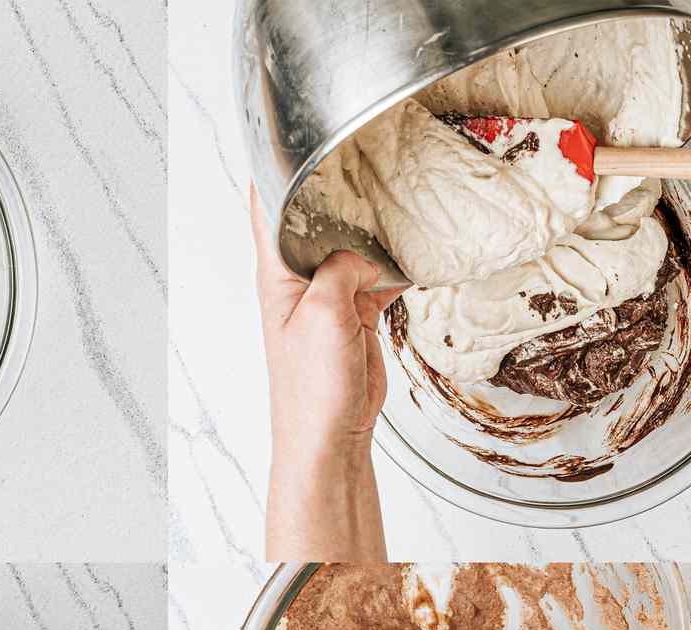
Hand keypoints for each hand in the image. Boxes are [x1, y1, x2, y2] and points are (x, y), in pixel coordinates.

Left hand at [251, 188, 395, 560]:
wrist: (329, 437)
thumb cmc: (310, 390)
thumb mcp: (323, 317)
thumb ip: (339, 272)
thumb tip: (360, 252)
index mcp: (277, 273)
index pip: (268, 206)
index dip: (276, 166)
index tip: (295, 131)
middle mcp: (300, 278)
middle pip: (318, 218)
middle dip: (342, 189)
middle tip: (372, 153)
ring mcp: (329, 294)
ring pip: (354, 245)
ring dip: (376, 227)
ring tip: (406, 195)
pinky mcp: (356, 313)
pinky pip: (379, 276)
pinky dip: (399, 264)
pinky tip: (422, 248)